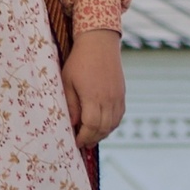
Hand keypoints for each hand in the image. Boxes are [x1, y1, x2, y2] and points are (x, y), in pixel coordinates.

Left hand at [62, 28, 124, 148]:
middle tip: (81, 144)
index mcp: (94, 97)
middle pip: (103, 128)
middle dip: (92, 139)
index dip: (84, 137)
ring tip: (90, 138)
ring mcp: (118, 98)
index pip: (91, 126)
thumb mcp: (67, 82)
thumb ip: (71, 104)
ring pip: (113, 124)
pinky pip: (119, 116)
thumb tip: (73, 123)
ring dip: (102, 134)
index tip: (75, 143)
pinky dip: (111, 125)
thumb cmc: (78, 62)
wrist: (100, 44)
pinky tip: (101, 127)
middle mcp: (109, 100)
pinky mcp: (122, 94)